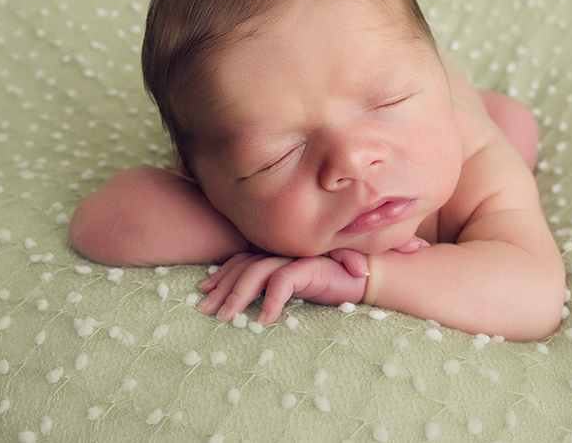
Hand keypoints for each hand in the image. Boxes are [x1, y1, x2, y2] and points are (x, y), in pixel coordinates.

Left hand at [197, 249, 369, 325]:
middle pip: (243, 266)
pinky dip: (271, 299)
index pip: (242, 261)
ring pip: (257, 272)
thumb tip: (251, 305)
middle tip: (205, 310)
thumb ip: (276, 285)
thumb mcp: (298, 285)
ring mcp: (294, 257)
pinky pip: (283, 281)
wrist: (367, 274)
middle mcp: (281, 251)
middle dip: (221, 288)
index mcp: (276, 253)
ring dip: (238, 295)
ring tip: (226, 318)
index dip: (221, 275)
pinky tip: (263, 319)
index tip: (204, 292)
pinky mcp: (310, 266)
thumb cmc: (333, 280)